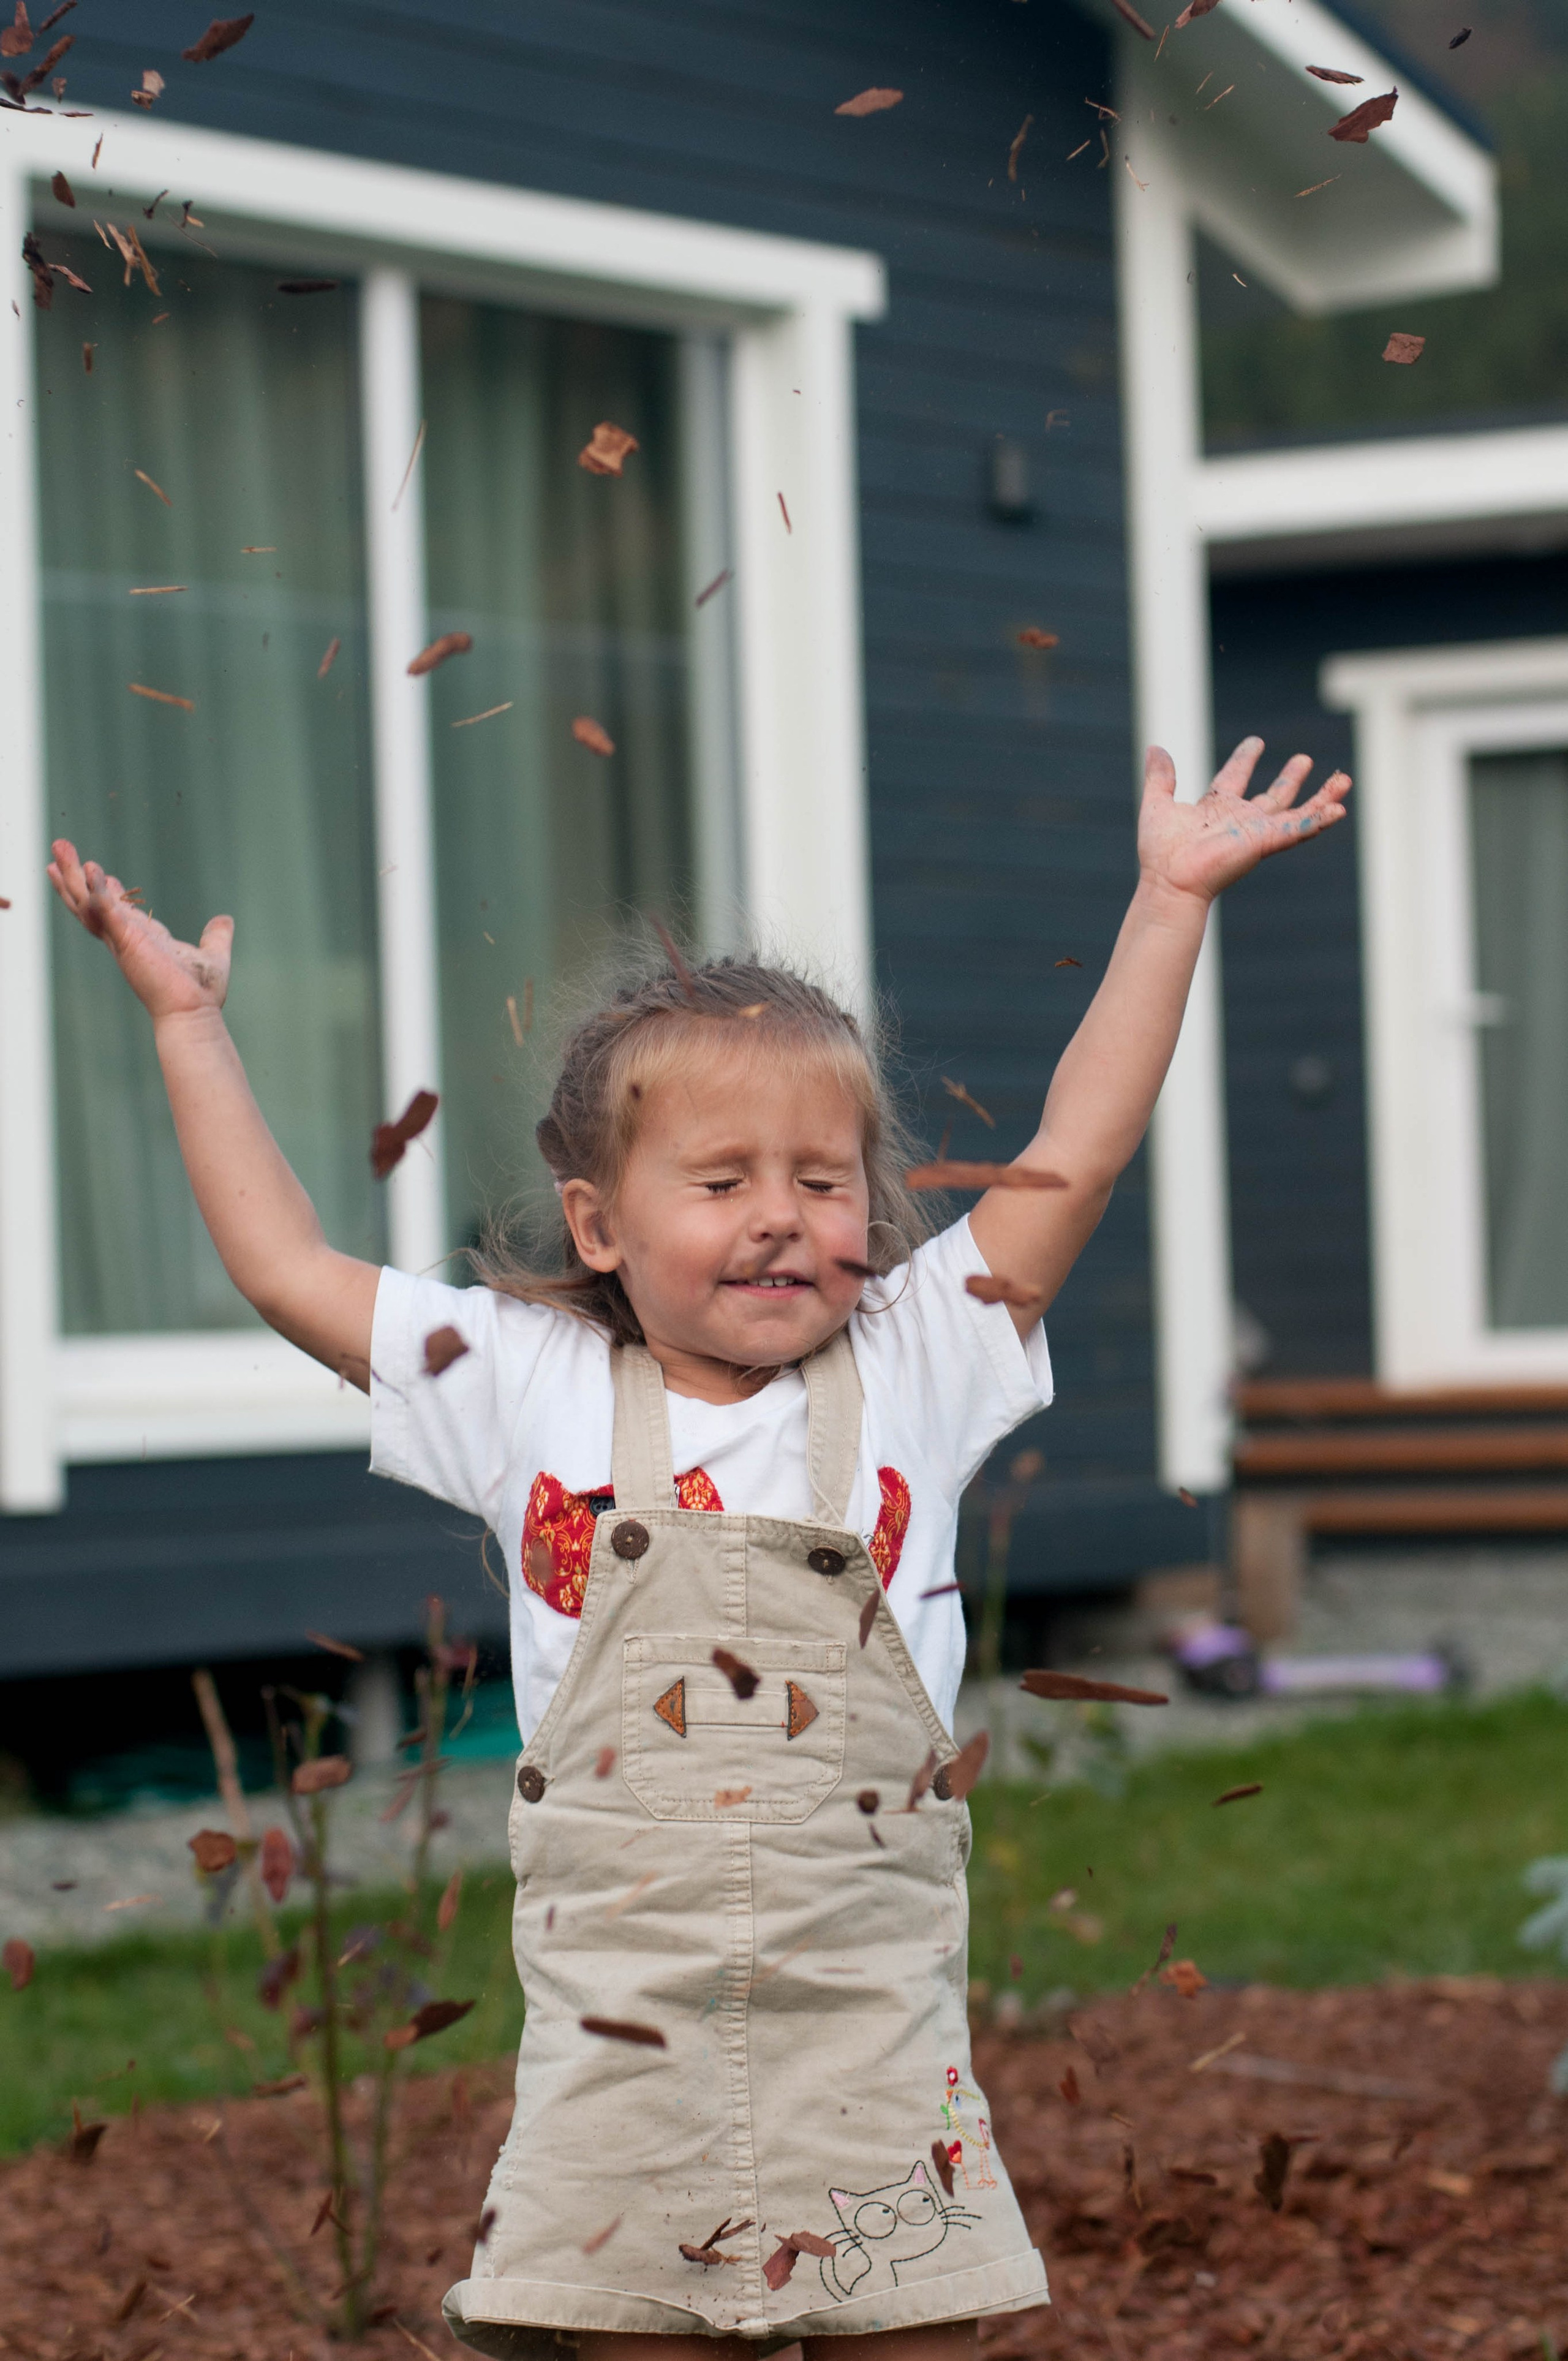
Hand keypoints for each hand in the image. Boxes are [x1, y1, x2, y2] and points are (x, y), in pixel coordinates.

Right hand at [47, 839, 232, 1021]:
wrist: (194, 1012)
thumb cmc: (200, 992)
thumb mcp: (212, 954)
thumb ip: (216, 935)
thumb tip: (225, 920)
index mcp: (142, 940)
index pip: (114, 909)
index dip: (102, 888)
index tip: (91, 867)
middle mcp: (126, 938)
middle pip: (89, 902)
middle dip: (73, 876)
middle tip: (59, 848)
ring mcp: (122, 939)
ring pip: (87, 902)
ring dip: (72, 875)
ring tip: (59, 846)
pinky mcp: (127, 941)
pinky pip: (105, 910)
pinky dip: (97, 889)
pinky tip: (89, 867)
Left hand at [1137, 738, 1350, 904]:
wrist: (1169, 880)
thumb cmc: (1160, 852)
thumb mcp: (1157, 803)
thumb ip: (1160, 777)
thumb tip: (1155, 748)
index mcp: (1216, 808)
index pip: (1235, 777)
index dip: (1245, 759)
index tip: (1256, 742)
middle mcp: (1240, 819)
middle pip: (1273, 796)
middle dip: (1290, 779)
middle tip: (1304, 758)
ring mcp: (1256, 831)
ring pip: (1297, 812)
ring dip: (1320, 797)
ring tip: (1342, 780)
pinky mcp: (1265, 841)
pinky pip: (1298, 829)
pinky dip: (1319, 819)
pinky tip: (1339, 809)